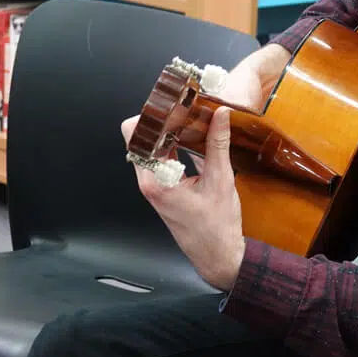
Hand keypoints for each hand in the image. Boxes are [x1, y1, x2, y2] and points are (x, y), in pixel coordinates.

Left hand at [120, 110, 245, 290]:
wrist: (217, 255)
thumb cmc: (217, 226)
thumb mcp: (221, 180)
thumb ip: (218, 144)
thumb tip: (221, 114)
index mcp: (156, 180)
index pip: (135, 135)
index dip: (150, 114)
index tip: (171, 101)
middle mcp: (148, 181)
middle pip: (140, 136)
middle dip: (160, 118)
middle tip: (183, 104)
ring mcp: (153, 184)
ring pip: (149, 145)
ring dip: (166, 130)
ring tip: (188, 115)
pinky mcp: (161, 186)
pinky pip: (159, 156)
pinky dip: (171, 143)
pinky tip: (190, 135)